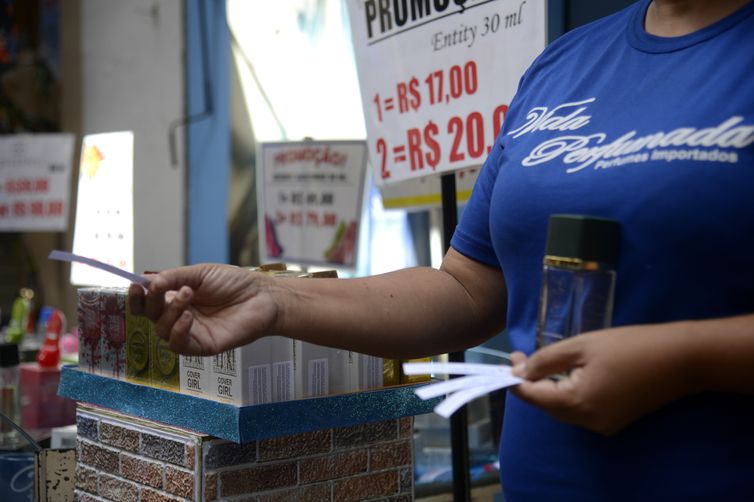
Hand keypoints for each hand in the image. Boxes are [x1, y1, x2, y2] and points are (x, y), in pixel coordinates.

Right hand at [128, 264, 278, 355]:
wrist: (262, 295)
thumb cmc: (235, 283)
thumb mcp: (201, 273)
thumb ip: (174, 277)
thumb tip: (149, 282)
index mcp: (177, 299)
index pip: (148, 303)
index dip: (138, 297)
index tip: (135, 286)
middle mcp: (181, 317)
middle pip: (151, 317)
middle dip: (151, 302)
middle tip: (161, 289)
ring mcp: (192, 333)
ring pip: (162, 331)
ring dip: (170, 312)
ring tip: (188, 295)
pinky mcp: (203, 346)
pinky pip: (180, 345)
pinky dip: (179, 331)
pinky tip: (189, 317)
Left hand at [510, 323, 698, 434]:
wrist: (682, 358)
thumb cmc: (630, 346)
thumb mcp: (582, 345)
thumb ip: (546, 360)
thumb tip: (519, 371)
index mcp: (577, 404)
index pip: (533, 397)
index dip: (517, 378)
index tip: (511, 357)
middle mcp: (588, 422)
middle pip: (547, 405)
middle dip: (532, 382)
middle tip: (523, 356)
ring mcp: (603, 425)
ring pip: (563, 409)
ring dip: (550, 388)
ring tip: (543, 362)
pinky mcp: (615, 421)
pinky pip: (581, 410)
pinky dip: (569, 393)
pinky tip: (569, 374)